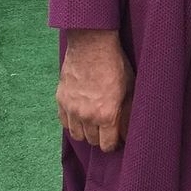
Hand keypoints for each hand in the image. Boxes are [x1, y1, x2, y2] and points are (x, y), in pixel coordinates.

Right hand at [56, 29, 133, 152]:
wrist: (92, 45)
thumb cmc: (115, 64)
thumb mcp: (129, 87)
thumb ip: (127, 110)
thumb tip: (128, 128)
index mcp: (106, 115)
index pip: (107, 145)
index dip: (114, 144)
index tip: (118, 139)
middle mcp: (86, 116)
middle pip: (91, 141)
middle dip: (101, 138)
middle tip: (108, 129)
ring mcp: (71, 109)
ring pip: (77, 135)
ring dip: (86, 132)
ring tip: (94, 123)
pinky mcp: (61, 100)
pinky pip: (65, 123)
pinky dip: (73, 123)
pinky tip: (81, 116)